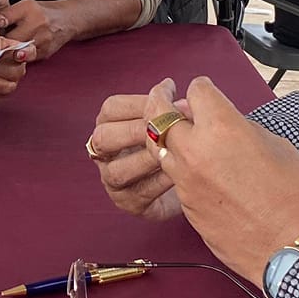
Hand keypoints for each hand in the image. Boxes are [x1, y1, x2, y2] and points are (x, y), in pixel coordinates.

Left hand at [0, 0, 70, 60]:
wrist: (67, 20)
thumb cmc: (41, 13)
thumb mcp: (24, 6)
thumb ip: (7, 15)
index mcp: (27, 8)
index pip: (2, 19)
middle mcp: (36, 23)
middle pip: (8, 39)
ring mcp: (42, 40)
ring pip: (15, 53)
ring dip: (5, 56)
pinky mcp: (44, 53)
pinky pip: (25, 60)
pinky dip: (16, 60)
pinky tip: (10, 58)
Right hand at [88, 80, 185, 222]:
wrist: (195, 184)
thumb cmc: (178, 144)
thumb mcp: (172, 123)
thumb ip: (172, 111)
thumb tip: (182, 105)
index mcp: (109, 126)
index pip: (111, 109)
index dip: (138, 102)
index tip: (168, 94)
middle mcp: (103, 154)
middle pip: (104, 138)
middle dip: (136, 130)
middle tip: (166, 128)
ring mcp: (112, 181)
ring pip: (117, 170)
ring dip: (147, 159)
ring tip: (174, 153)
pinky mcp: (129, 203)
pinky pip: (139, 192)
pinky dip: (160, 181)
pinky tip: (179, 173)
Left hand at [150, 77, 298, 287]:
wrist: (291, 244)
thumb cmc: (294, 194)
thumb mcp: (275, 145)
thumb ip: (242, 129)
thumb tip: (228, 127)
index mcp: (222, 128)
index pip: (197, 91)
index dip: (202, 87)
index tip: (205, 90)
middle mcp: (196, 151)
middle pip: (159, 115)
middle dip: (161, 100)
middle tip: (164, 93)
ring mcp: (186, 181)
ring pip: (157, 147)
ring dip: (163, 135)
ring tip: (171, 129)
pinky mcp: (185, 206)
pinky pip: (174, 177)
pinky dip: (178, 166)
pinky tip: (193, 166)